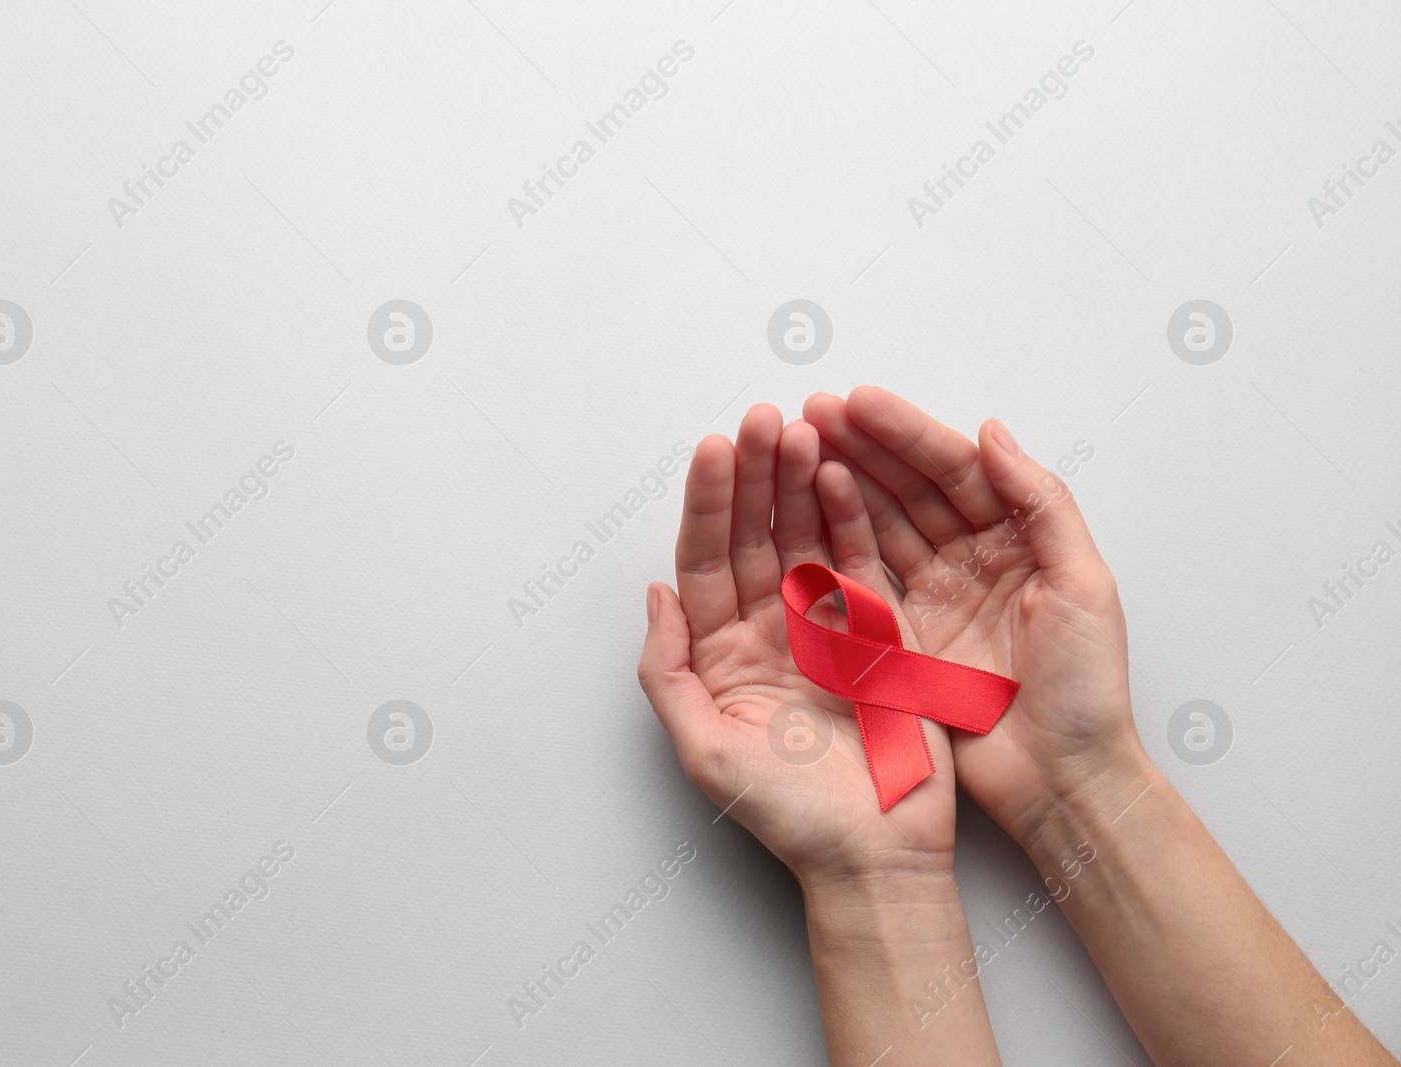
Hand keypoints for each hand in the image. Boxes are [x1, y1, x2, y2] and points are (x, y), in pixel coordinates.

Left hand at [638, 404, 961, 888]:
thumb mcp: (703, 749)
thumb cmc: (788, 816)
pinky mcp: (878, 627)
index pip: (707, 559)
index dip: (708, 502)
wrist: (874, 855)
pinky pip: (860, 558)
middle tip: (761, 417)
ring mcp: (825, 623)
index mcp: (723, 650)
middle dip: (755, 473)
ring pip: (805, 534)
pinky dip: (851, 514)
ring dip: (800, 480)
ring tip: (799, 429)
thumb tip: (654, 594)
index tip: (714, 449)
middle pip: (755, 533)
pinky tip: (838, 472)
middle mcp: (769, 626)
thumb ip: (668, 671)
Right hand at [801, 387, 1146, 845]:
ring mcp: (935, 596)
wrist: (1061, 778)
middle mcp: (973, 560)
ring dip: (841, 481)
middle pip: (911, 487)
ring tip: (798, 444)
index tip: (861, 404)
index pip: (956, 470)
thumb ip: (1042, 504)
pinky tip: (806, 507)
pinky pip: (864, 576)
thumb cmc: (1086, 690)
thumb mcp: (1084, 585)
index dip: (908, 433)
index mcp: (1019, 539)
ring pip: (882, 522)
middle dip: (863, 446)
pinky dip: (835, 540)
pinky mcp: (902, 636)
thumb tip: (994, 434)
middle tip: (813, 412)